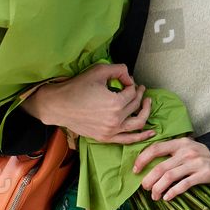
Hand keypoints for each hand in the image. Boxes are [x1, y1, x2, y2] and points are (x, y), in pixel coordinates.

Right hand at [23, 63, 153, 143]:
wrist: (59, 106)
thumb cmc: (76, 87)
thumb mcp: (99, 71)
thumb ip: (119, 69)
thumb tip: (130, 76)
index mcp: (116, 103)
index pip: (132, 92)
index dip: (132, 84)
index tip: (128, 80)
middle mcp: (116, 119)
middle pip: (136, 105)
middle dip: (139, 95)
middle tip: (139, 89)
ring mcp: (111, 131)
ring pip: (138, 124)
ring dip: (146, 112)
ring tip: (147, 104)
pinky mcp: (106, 138)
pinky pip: (128, 139)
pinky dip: (141, 137)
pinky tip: (150, 133)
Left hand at [132, 136, 209, 200]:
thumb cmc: (202, 156)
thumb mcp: (188, 148)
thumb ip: (171, 152)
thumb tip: (149, 164)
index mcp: (180, 143)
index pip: (156, 148)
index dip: (142, 159)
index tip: (135, 170)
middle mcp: (186, 152)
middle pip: (161, 166)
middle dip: (149, 179)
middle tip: (144, 187)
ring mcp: (195, 163)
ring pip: (169, 177)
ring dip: (158, 188)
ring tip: (154, 196)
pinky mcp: (203, 175)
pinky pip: (183, 185)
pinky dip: (172, 192)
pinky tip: (166, 198)